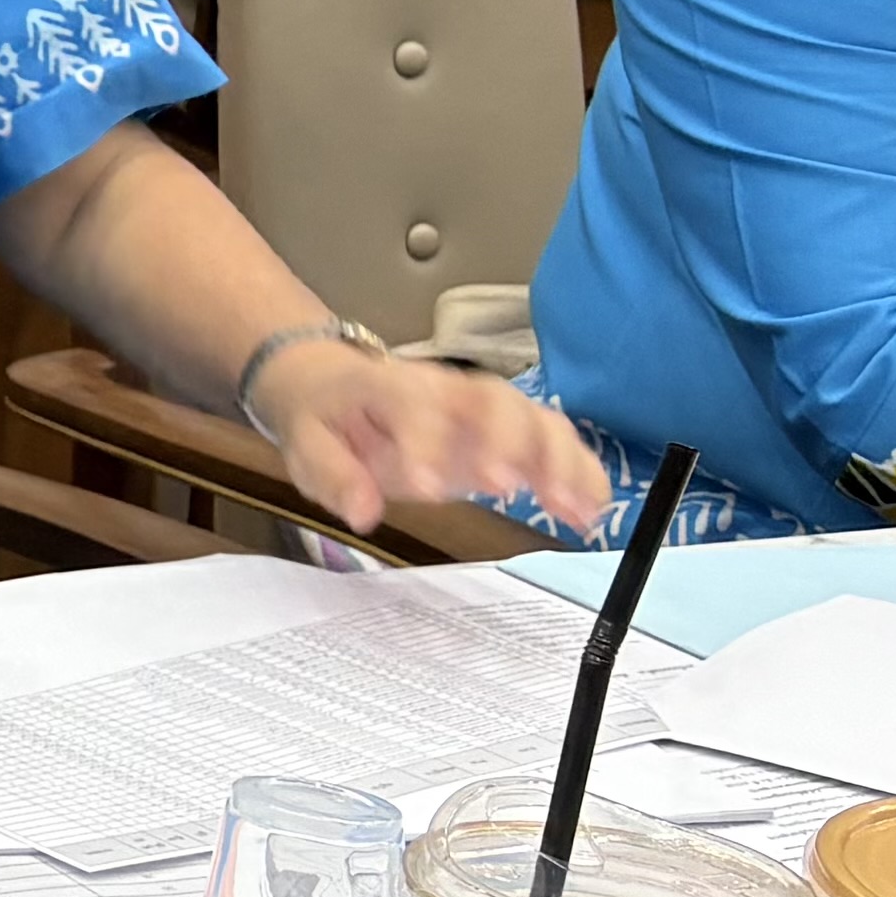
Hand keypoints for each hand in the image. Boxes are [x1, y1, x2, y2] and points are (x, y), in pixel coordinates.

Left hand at [247, 342, 607, 533]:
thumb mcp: (306, 446)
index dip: (425, 443)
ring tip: (575, 509)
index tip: (428, 488)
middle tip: (509, 491)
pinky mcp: (507, 430)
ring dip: (560, 461)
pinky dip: (577, 470)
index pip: (415, 405)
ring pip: (535, 418)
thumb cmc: (325, 417)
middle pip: (494, 401)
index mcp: (391, 387)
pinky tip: (588, 509)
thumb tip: (362, 514)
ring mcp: (483, 407)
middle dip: (509, 443)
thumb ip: (334, 477)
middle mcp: (447, 389)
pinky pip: (552, 439)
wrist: (333, 382)